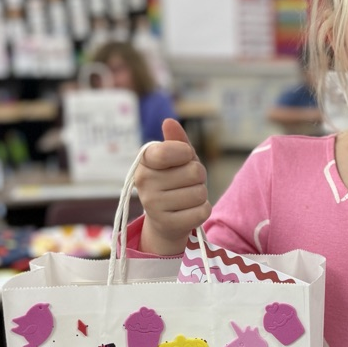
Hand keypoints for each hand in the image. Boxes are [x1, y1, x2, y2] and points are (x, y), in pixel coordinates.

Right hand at [135, 117, 211, 255]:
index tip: (184, 157)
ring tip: (186, 197)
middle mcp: (144, 182)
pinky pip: (203, 211)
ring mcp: (154, 205)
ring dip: (201, 194)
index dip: (186, 153)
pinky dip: (202, 210)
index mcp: (145, 161)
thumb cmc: (175, 181)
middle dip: (198, 176)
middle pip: (195, 171)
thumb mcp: (178, 159)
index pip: (170, 150)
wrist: (166, 219)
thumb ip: (177, 141)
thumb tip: (169, 122)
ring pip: (200, 193)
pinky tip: (189, 211)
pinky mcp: (168, 224)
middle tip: (186, 183)